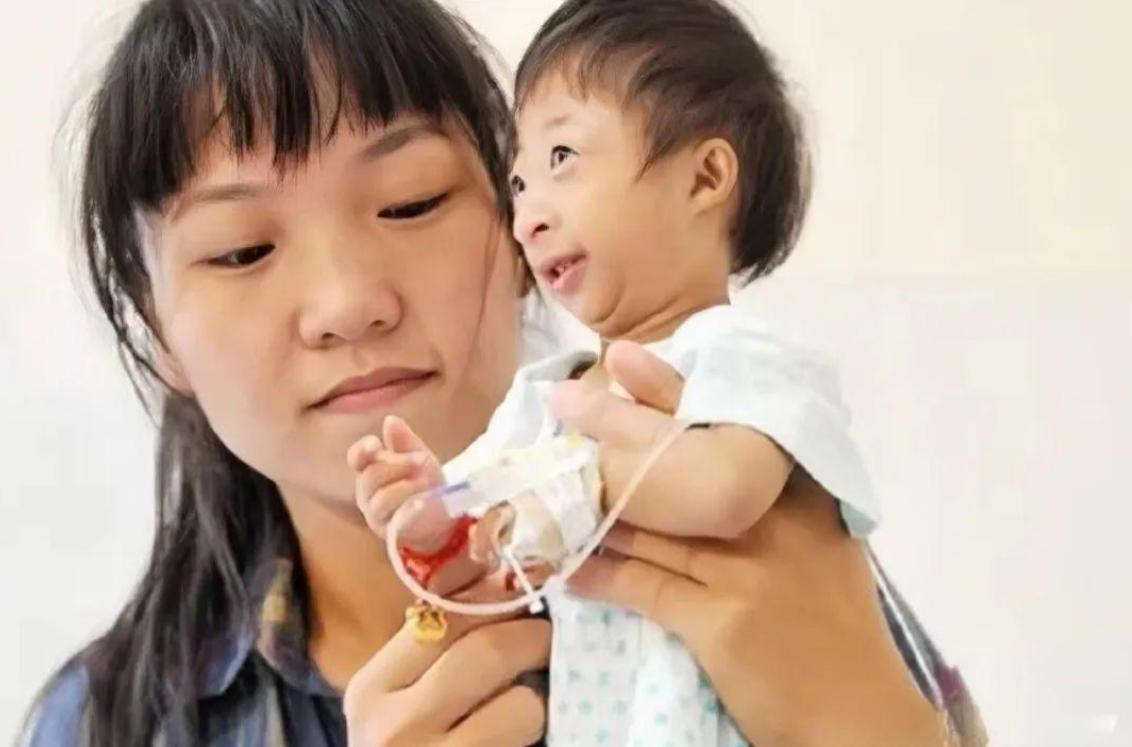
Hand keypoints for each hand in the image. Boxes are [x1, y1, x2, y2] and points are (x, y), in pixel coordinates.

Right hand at [343, 578, 548, 745]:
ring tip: (525, 704)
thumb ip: (432, 652)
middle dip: (532, 638)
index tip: (520, 594)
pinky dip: (536, 736)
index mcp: (370, 689)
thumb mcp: (397, 702)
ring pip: (523, 705)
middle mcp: (393, 727)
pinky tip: (517, 740)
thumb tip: (498, 582)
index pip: (443, 616)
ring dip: (537, 700)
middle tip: (546, 638)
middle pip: (488, 651)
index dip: (494, 598)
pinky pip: (529, 745)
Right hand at [348, 415, 449, 547]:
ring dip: (404, 486)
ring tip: (425, 481)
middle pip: (370, 476)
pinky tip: (421, 501)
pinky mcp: (389, 532)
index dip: (362, 450)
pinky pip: (394, 520)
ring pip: (378, 499)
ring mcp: (376, 514)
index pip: (356, 458)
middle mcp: (367, 492)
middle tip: (423, 459)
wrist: (442, 517)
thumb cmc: (425, 484)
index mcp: (371, 469)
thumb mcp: (419, 457)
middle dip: (397, 464)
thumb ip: (404, 441)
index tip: (375, 444)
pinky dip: (408, 509)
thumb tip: (390, 419)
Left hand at [552, 341, 947, 746]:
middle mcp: (771, 521)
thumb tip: (711, 479)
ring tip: (550, 486)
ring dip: (595, 508)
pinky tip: (570, 567)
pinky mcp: (719, 617)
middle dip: (613, 432)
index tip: (626, 358)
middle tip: (563, 399)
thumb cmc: (837, 633)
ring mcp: (745, 567)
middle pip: (677, 467)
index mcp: (799, 498)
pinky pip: (643, 586)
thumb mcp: (823, 552)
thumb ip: (780, 510)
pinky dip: (602, 576)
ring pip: (650, 524)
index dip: (672, 390)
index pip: (728, 431)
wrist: (857, 714)